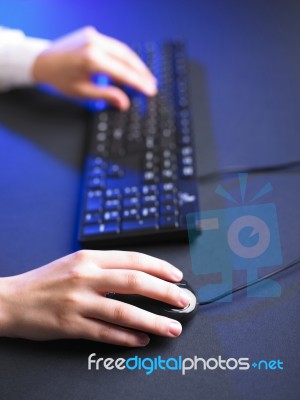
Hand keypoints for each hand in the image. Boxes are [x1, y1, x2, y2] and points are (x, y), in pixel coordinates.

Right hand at [0, 250, 188, 346]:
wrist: (11, 299)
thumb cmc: (46, 281)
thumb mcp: (75, 263)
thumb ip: (105, 266)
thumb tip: (140, 276)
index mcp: (89, 258)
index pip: (133, 259)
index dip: (159, 267)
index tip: (176, 277)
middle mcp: (86, 277)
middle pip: (134, 282)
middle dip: (164, 292)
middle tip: (183, 301)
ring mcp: (78, 301)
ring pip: (124, 311)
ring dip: (152, 320)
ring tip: (171, 327)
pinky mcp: (70, 325)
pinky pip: (105, 333)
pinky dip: (127, 338)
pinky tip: (141, 340)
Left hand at [32, 26, 156, 109]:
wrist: (42, 61)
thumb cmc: (59, 78)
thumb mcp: (83, 92)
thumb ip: (106, 96)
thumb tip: (124, 102)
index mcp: (92, 59)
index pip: (123, 72)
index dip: (139, 83)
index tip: (150, 90)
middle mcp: (94, 44)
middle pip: (127, 58)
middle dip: (142, 72)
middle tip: (152, 84)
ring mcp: (93, 36)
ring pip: (122, 49)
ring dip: (135, 63)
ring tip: (145, 76)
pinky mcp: (92, 34)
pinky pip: (113, 45)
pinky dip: (124, 56)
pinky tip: (130, 66)